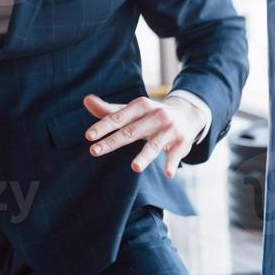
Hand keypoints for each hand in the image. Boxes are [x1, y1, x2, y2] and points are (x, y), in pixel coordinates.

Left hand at [83, 93, 202, 178]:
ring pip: (154, 145)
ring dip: (145, 157)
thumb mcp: (133, 110)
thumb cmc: (152, 115)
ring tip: (135, 168)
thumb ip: (109, 110)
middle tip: (94, 151)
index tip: (89, 136)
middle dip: (113, 141)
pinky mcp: (181, 143)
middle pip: (131, 132)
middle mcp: (156, 116)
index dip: (104, 126)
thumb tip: (86, 100)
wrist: (188, 114)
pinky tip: (168, 173)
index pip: (119, 117)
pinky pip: (175, 155)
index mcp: (141, 106)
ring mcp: (169, 130)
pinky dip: (172, 164)